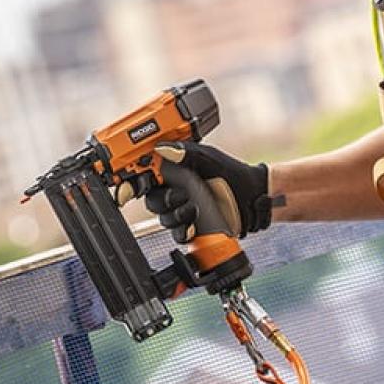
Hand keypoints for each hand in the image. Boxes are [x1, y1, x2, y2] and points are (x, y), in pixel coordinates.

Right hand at [137, 141, 271, 240]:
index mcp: (173, 171)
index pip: (145, 177)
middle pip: (151, 200)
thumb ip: (185, 153)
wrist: (253, 198)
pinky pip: (177, 234)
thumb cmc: (233, 174)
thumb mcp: (208, 158)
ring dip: (175, 216)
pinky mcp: (191, 227)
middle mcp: (174, 191)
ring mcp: (181, 210)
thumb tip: (162, 149)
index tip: (129, 189)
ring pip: (163, 218)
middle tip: (180, 196)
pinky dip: (182, 231)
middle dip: (163, 201)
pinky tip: (192, 226)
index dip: (132, 183)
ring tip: (193, 209)